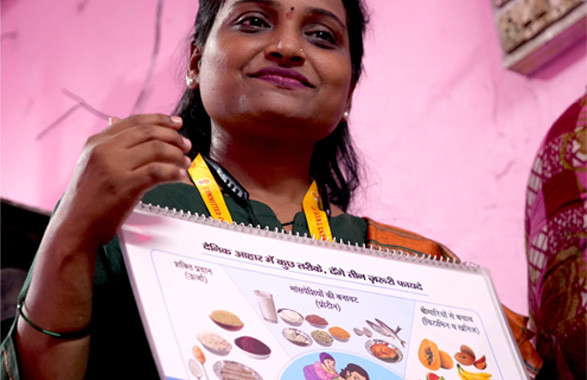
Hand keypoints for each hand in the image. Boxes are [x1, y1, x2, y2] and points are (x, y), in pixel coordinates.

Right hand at [54, 113, 191, 248]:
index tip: (177, 123)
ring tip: (185, 163)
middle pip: (148, 132)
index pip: (134, 121)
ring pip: (156, 149)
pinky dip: (173, 172)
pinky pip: (158, 171)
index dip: (160, 120)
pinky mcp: (125, 185)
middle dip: (173, 137)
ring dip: (177, 155)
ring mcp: (114, 167)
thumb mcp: (91, 164)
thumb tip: (118, 122)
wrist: (75, 227)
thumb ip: (108, 146)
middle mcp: (104, 150)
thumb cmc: (87, 201)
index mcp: (97, 142)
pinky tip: (180, 176)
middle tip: (187, 145)